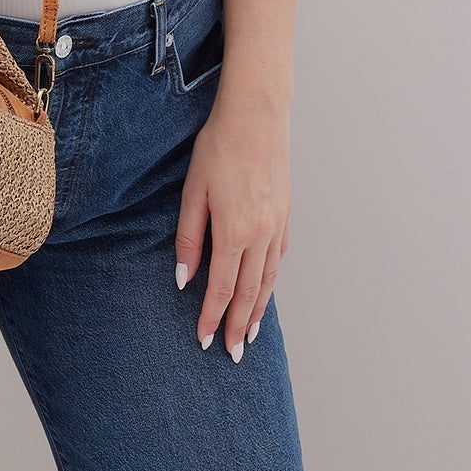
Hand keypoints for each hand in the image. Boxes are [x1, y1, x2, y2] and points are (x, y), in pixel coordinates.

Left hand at [173, 95, 291, 361]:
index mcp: (235, 232)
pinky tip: (265, 290)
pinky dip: (272, 281)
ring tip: (252, 334)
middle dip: (240, 327)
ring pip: (268, 279)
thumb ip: (189, 239)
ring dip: (259, 310)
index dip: (213, 318)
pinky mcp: (286, 214)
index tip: (205, 341)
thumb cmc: (218, 149)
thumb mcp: (192, 193)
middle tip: (234, 354)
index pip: (222, 289)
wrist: (256, 117)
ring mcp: (278, 225)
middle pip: (250, 293)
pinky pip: (279, 258)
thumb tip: (183, 279)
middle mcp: (261, 235)